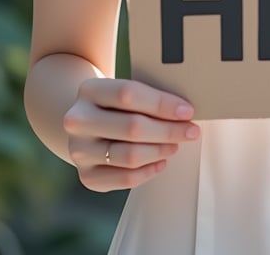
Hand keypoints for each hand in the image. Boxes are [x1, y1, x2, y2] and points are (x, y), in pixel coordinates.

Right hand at [63, 77, 199, 190]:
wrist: (86, 124)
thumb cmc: (115, 105)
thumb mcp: (122, 91)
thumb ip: (147, 95)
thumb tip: (184, 109)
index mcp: (89, 90)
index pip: (128, 94)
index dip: (161, 103)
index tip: (187, 110)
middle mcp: (78, 121)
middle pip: (132, 127)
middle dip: (168, 130)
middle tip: (191, 131)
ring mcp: (79, 150)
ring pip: (130, 155)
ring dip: (160, 150)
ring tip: (175, 145)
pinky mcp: (86, 176)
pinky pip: (124, 178)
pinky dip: (148, 171)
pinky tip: (161, 161)